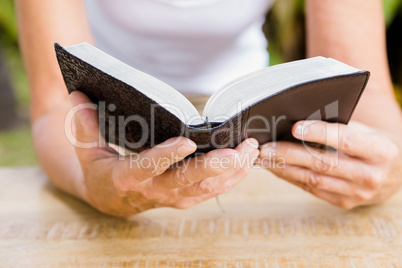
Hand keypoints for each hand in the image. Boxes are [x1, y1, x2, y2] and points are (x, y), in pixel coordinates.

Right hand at [69, 91, 258, 216]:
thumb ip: (85, 124)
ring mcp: (171, 197)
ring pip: (206, 188)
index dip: (167, 156)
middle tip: (239, 148)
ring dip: (232, 171)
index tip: (189, 142)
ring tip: (251, 149)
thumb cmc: (99, 169)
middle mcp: (153, 191)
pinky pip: (211, 192)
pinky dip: (232, 179)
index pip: (148, 167)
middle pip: (187, 181)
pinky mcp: (184, 198)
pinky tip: (247, 162)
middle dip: (216, 166)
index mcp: (127, 177)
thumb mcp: (86, 149)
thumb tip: (78, 94)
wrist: (110, 199)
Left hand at [259, 120, 401, 208]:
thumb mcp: (366, 131)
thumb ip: (339, 127)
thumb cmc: (374, 145)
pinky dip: (291, 178)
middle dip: (290, 154)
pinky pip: (312, 190)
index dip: (320, 133)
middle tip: (265, 147)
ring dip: (284, 168)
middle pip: (323, 163)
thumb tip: (297, 124)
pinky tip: (277, 168)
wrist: (394, 174)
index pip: (347, 140)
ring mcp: (357, 193)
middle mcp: (371, 175)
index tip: (295, 127)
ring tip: (264, 158)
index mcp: (381, 151)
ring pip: (314, 180)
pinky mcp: (344, 203)